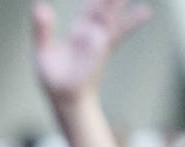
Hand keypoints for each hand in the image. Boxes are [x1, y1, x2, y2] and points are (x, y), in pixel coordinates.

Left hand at [32, 0, 151, 107]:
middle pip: (104, 8)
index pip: (90, 8)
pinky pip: (119, 33)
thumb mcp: (43, 51)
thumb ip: (42, 30)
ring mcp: (99, 39)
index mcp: (79, 31)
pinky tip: (146, 12)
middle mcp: (93, 32)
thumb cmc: (54, 78)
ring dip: (118, 3)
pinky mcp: (103, 49)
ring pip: (111, 16)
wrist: (66, 98)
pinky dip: (131, 23)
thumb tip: (38, 6)